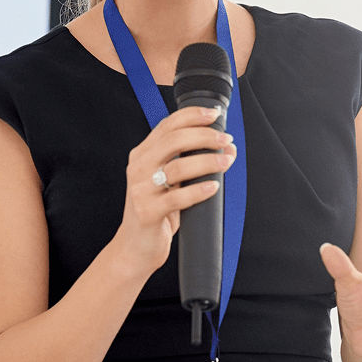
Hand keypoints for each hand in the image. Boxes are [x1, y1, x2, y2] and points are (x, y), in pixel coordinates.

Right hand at [113, 105, 235, 276]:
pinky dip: (199, 191)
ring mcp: (141, 190)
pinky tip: (214, 186)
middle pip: (173, 140)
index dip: (192, 116)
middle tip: (225, 139)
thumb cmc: (157, 210)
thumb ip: (189, 162)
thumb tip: (227, 146)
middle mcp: (138, 168)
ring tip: (226, 161)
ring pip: (177, 167)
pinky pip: (177, 198)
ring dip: (207, 161)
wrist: (135, 247)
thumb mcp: (169, 181)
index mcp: (142, 154)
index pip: (167, 125)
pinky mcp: (147, 212)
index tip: (215, 115)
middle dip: (204, 136)